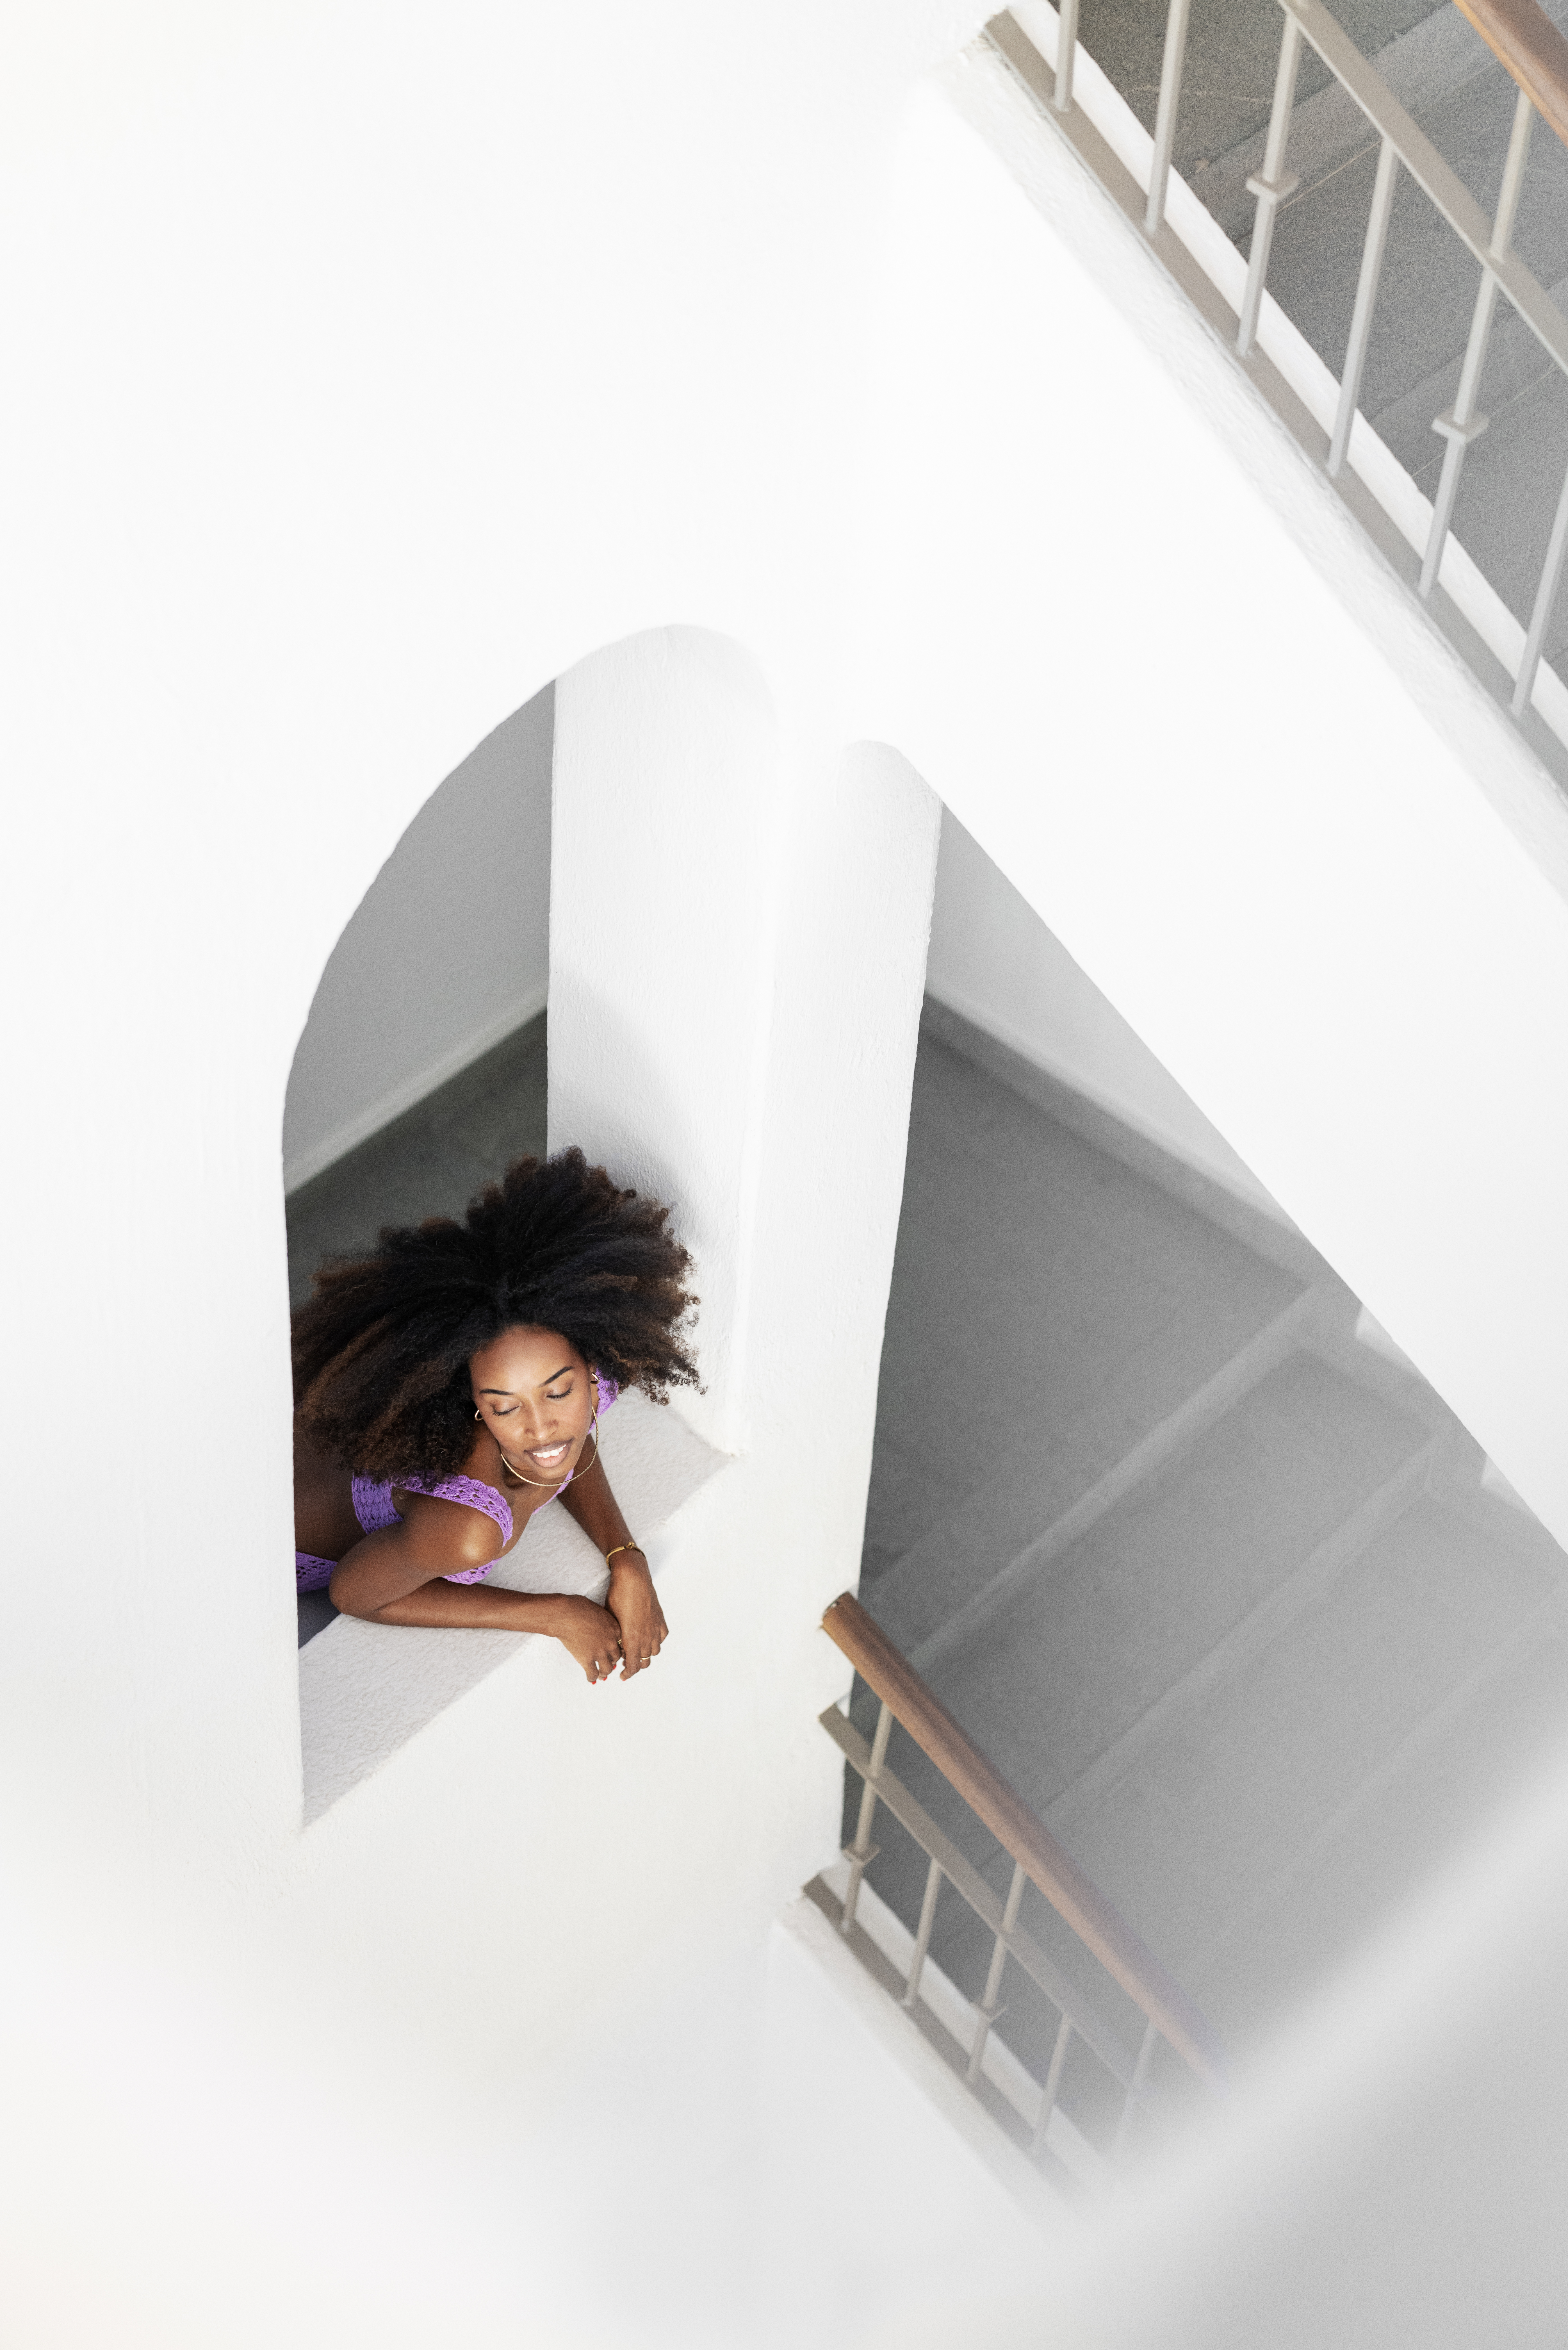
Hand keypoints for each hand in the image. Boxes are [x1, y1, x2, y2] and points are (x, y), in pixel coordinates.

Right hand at [551, 1596, 624, 1685]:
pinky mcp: (587, 1660)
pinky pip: (593, 1674)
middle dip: (611, 1661)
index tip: (613, 1652)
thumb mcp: (599, 1611)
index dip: (617, 1649)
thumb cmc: (579, 1608)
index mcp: (615, 1629)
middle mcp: (610, 1642)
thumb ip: (604, 1622)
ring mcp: (600, 1652)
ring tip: (601, 1675)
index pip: (621, 1644)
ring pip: (607, 1669)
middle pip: (616, 1657)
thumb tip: (601, 1626)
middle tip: (607, 1664)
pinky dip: (592, 1678)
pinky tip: (590, 1679)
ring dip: (604, 1673)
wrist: (565, 1614)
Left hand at [606, 1552, 667, 1679]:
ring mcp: (655, 1628)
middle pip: (644, 1661)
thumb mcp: (611, 1620)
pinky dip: (656, 1641)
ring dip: (645, 1655)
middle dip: (635, 1666)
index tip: (622, 1676)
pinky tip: (649, 1638)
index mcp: (632, 1640)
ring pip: (654, 1651)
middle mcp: (647, 1637)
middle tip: (626, 1664)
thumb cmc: (617, 1596)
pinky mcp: (660, 1619)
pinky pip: (662, 1637)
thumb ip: (617, 1638)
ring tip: (637, 1651)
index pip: (632, 1666)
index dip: (627, 1674)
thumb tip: (618, 1648)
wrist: (632, 1577)